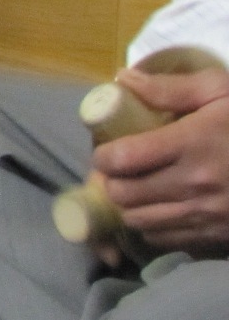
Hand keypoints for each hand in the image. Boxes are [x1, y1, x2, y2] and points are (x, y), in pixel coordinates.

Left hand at [95, 68, 228, 251]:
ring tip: (134, 189)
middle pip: (123, 196)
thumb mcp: (223, 90)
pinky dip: (154, 226)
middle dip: (110, 183)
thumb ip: (171, 88)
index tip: (105, 150)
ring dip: (129, 207)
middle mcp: (196, 184)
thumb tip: (123, 80)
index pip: (123, 159)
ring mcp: (208, 215)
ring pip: (140, 222)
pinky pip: (167, 240)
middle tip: (116, 171)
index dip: (103, 156)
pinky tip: (160, 208)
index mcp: (193, 144)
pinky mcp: (218, 235)